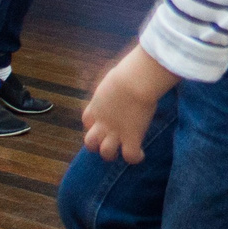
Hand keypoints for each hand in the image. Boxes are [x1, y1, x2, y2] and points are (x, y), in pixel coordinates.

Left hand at [81, 45, 176, 161]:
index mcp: (95, 106)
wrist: (134, 82)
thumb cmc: (126, 72)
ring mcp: (115, 132)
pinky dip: (135, 157)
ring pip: (106, 153)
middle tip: (108, 141)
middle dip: (96, 145)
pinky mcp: (130, 138)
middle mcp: (101, 123)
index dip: (93, 124)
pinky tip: (140, 155)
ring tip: (122, 150)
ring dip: (112, 153)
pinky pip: (130, 156)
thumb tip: (124, 71)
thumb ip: (114, 82)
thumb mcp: (113, 76)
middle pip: (90, 143)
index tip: (103, 122)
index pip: (87, 120)